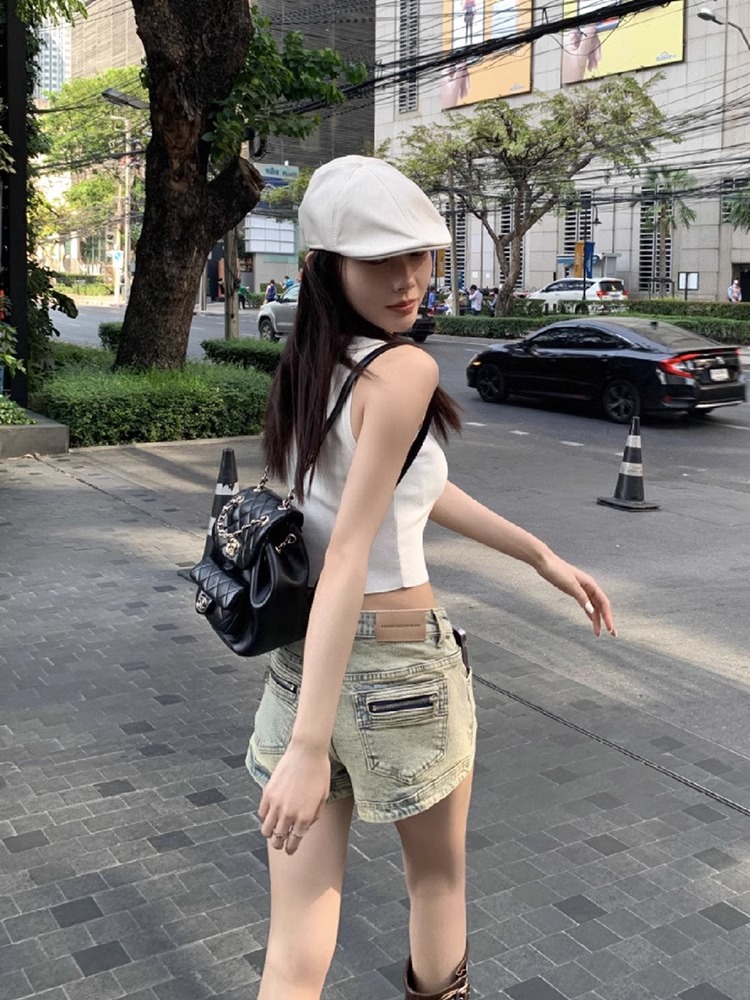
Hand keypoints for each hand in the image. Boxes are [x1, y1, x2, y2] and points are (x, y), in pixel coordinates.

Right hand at [258, 740, 330, 855]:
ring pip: (266, 829)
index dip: (291, 848)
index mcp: (305, 817)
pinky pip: (262, 812)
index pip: (294, 841)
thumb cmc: (319, 772)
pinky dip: (265, 816)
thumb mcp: (323, 797)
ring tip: (272, 831)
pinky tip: (270, 814)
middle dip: (279, 844)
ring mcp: (276, 804)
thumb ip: (314, 815)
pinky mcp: (267, 793)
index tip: (290, 851)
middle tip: (280, 843)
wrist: (307, 751)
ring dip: (269, 833)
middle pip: (278, 838)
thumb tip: (305, 825)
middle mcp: (288, 814)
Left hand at [537, 552, 616, 637]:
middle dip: (606, 620)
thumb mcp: (570, 585)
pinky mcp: (574, 591)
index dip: (608, 616)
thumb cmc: (557, 571)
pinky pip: (585, 604)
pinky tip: (591, 620)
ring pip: (593, 607)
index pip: (604, 603)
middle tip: (612, 634)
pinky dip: (589, 613)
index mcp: (591, 584)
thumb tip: (591, 611)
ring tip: (598, 633)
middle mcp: (589, 587)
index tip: (610, 629)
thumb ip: (581, 598)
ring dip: (597, 619)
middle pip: (601, 606)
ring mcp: (582, 589)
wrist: (545, 563)